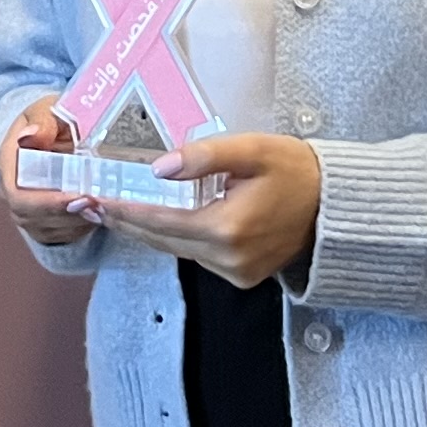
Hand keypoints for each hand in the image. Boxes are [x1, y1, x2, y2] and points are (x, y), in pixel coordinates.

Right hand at [0, 97, 101, 247]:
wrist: (57, 128)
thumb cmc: (52, 117)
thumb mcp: (48, 109)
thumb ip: (43, 121)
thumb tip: (31, 136)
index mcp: (8, 161)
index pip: (17, 194)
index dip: (45, 202)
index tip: (77, 197)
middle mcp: (11, 189)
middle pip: (29, 216)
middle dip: (65, 215)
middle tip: (96, 206)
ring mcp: (26, 207)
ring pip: (44, 229)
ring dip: (74, 224)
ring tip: (102, 209)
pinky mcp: (42, 219)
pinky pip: (56, 235)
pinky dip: (77, 230)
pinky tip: (97, 216)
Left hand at [96, 132, 321, 289]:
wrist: (335, 205)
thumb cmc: (296, 170)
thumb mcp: (252, 150)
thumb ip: (205, 157)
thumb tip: (159, 169)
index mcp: (227, 228)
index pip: (160, 221)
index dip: (123, 210)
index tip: (93, 200)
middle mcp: (228, 258)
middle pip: (162, 240)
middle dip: (127, 221)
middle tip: (91, 204)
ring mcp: (236, 272)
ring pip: (178, 249)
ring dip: (150, 230)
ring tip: (118, 208)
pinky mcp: (243, 276)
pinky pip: (198, 255)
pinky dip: (177, 237)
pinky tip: (161, 219)